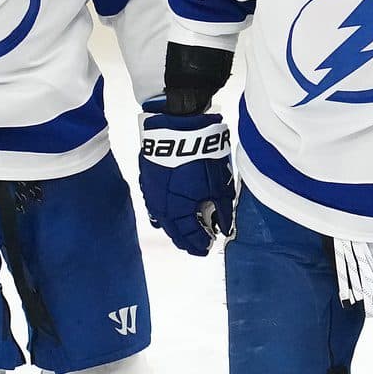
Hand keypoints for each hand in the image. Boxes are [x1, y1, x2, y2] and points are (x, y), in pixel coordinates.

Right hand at [139, 98, 234, 255]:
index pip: (189, 236)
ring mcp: (151, 194)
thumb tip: (225, 226)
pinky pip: (155, 204)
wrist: (178, 126)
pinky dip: (165, 212)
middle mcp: (160, 208)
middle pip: (173, 232)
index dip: (200, 244)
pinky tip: (172, 213)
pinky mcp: (147, 180)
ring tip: (186, 230)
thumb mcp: (219, 185)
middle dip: (186, 239)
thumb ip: (223, 209)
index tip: (207, 246)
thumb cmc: (202, 156)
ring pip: (162, 219)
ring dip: (175, 226)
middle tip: (197, 243)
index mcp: (178, 212)